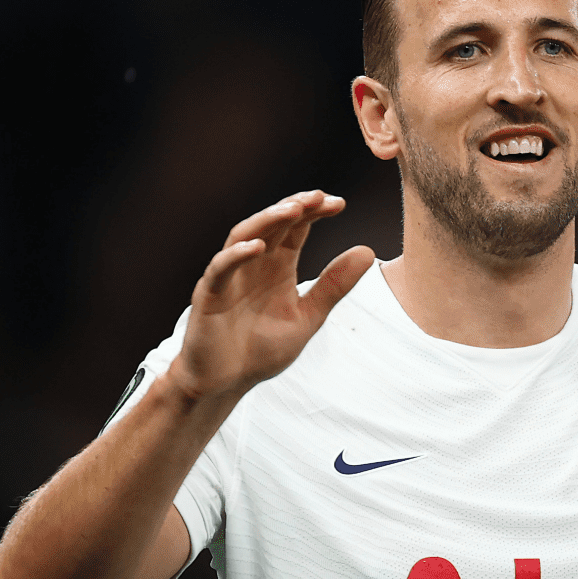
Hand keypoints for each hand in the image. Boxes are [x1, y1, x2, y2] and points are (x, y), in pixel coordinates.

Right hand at [167, 190, 374, 399]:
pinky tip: (259, 246)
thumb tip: (368, 250)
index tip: (339, 204)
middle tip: (319, 196)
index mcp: (278, 267)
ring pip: (244, 236)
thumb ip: (334, 286)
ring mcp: (229, 277)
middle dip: (294, 207)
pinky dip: (237, 255)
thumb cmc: (262, 349)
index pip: (296, 229)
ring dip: (267, 220)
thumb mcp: (308, 316)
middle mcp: (254, 265)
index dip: (314, 213)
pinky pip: (220, 269)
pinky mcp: (209, 295)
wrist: (227, 382)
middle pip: (272, 224)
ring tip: (293, 209)